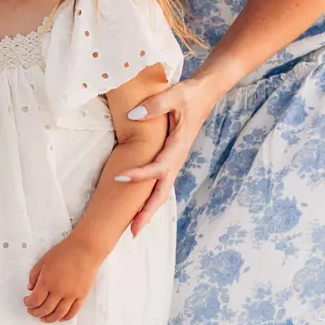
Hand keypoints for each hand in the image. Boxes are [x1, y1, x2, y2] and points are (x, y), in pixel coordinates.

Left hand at [24, 236, 100, 322]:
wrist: (86, 249)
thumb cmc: (65, 252)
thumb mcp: (44, 260)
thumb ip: (34, 275)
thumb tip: (30, 288)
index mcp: (47, 281)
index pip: (35, 300)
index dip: (28, 304)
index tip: (27, 302)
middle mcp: (59, 291)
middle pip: (45, 309)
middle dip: (36, 313)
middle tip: (33, 311)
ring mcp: (71, 295)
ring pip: (58, 314)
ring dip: (49, 319)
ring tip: (44, 318)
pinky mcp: (81, 296)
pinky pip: (73, 312)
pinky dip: (65, 317)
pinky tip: (60, 317)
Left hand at [120, 76, 218, 234]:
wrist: (205, 94)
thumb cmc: (189, 94)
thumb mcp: (175, 94)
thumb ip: (155, 105)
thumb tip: (134, 115)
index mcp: (178, 146)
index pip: (158, 167)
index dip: (139, 174)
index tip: (119, 178)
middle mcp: (177, 159)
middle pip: (162, 191)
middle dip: (147, 212)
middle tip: (132, 231)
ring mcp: (175, 161)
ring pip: (161, 190)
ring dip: (148, 209)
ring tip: (133, 227)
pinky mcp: (171, 159)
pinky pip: (159, 183)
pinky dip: (150, 197)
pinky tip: (139, 207)